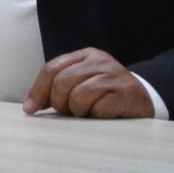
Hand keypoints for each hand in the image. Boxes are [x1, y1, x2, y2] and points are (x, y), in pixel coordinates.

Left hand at [27, 47, 155, 117]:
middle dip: (60, 103)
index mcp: (86, 56)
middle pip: (61, 82)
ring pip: (78, 95)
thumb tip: (31, 105)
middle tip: (70, 113)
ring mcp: (114, 75)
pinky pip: (97, 107)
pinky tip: (104, 115)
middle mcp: (100, 61)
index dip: (38, 90)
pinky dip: (96, 116)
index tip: (30, 109)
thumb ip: (59, 89)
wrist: (142, 103)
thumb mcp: (82, 86)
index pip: (52, 69)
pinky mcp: (125, 92)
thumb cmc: (107, 98)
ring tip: (89, 113)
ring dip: (79, 112)